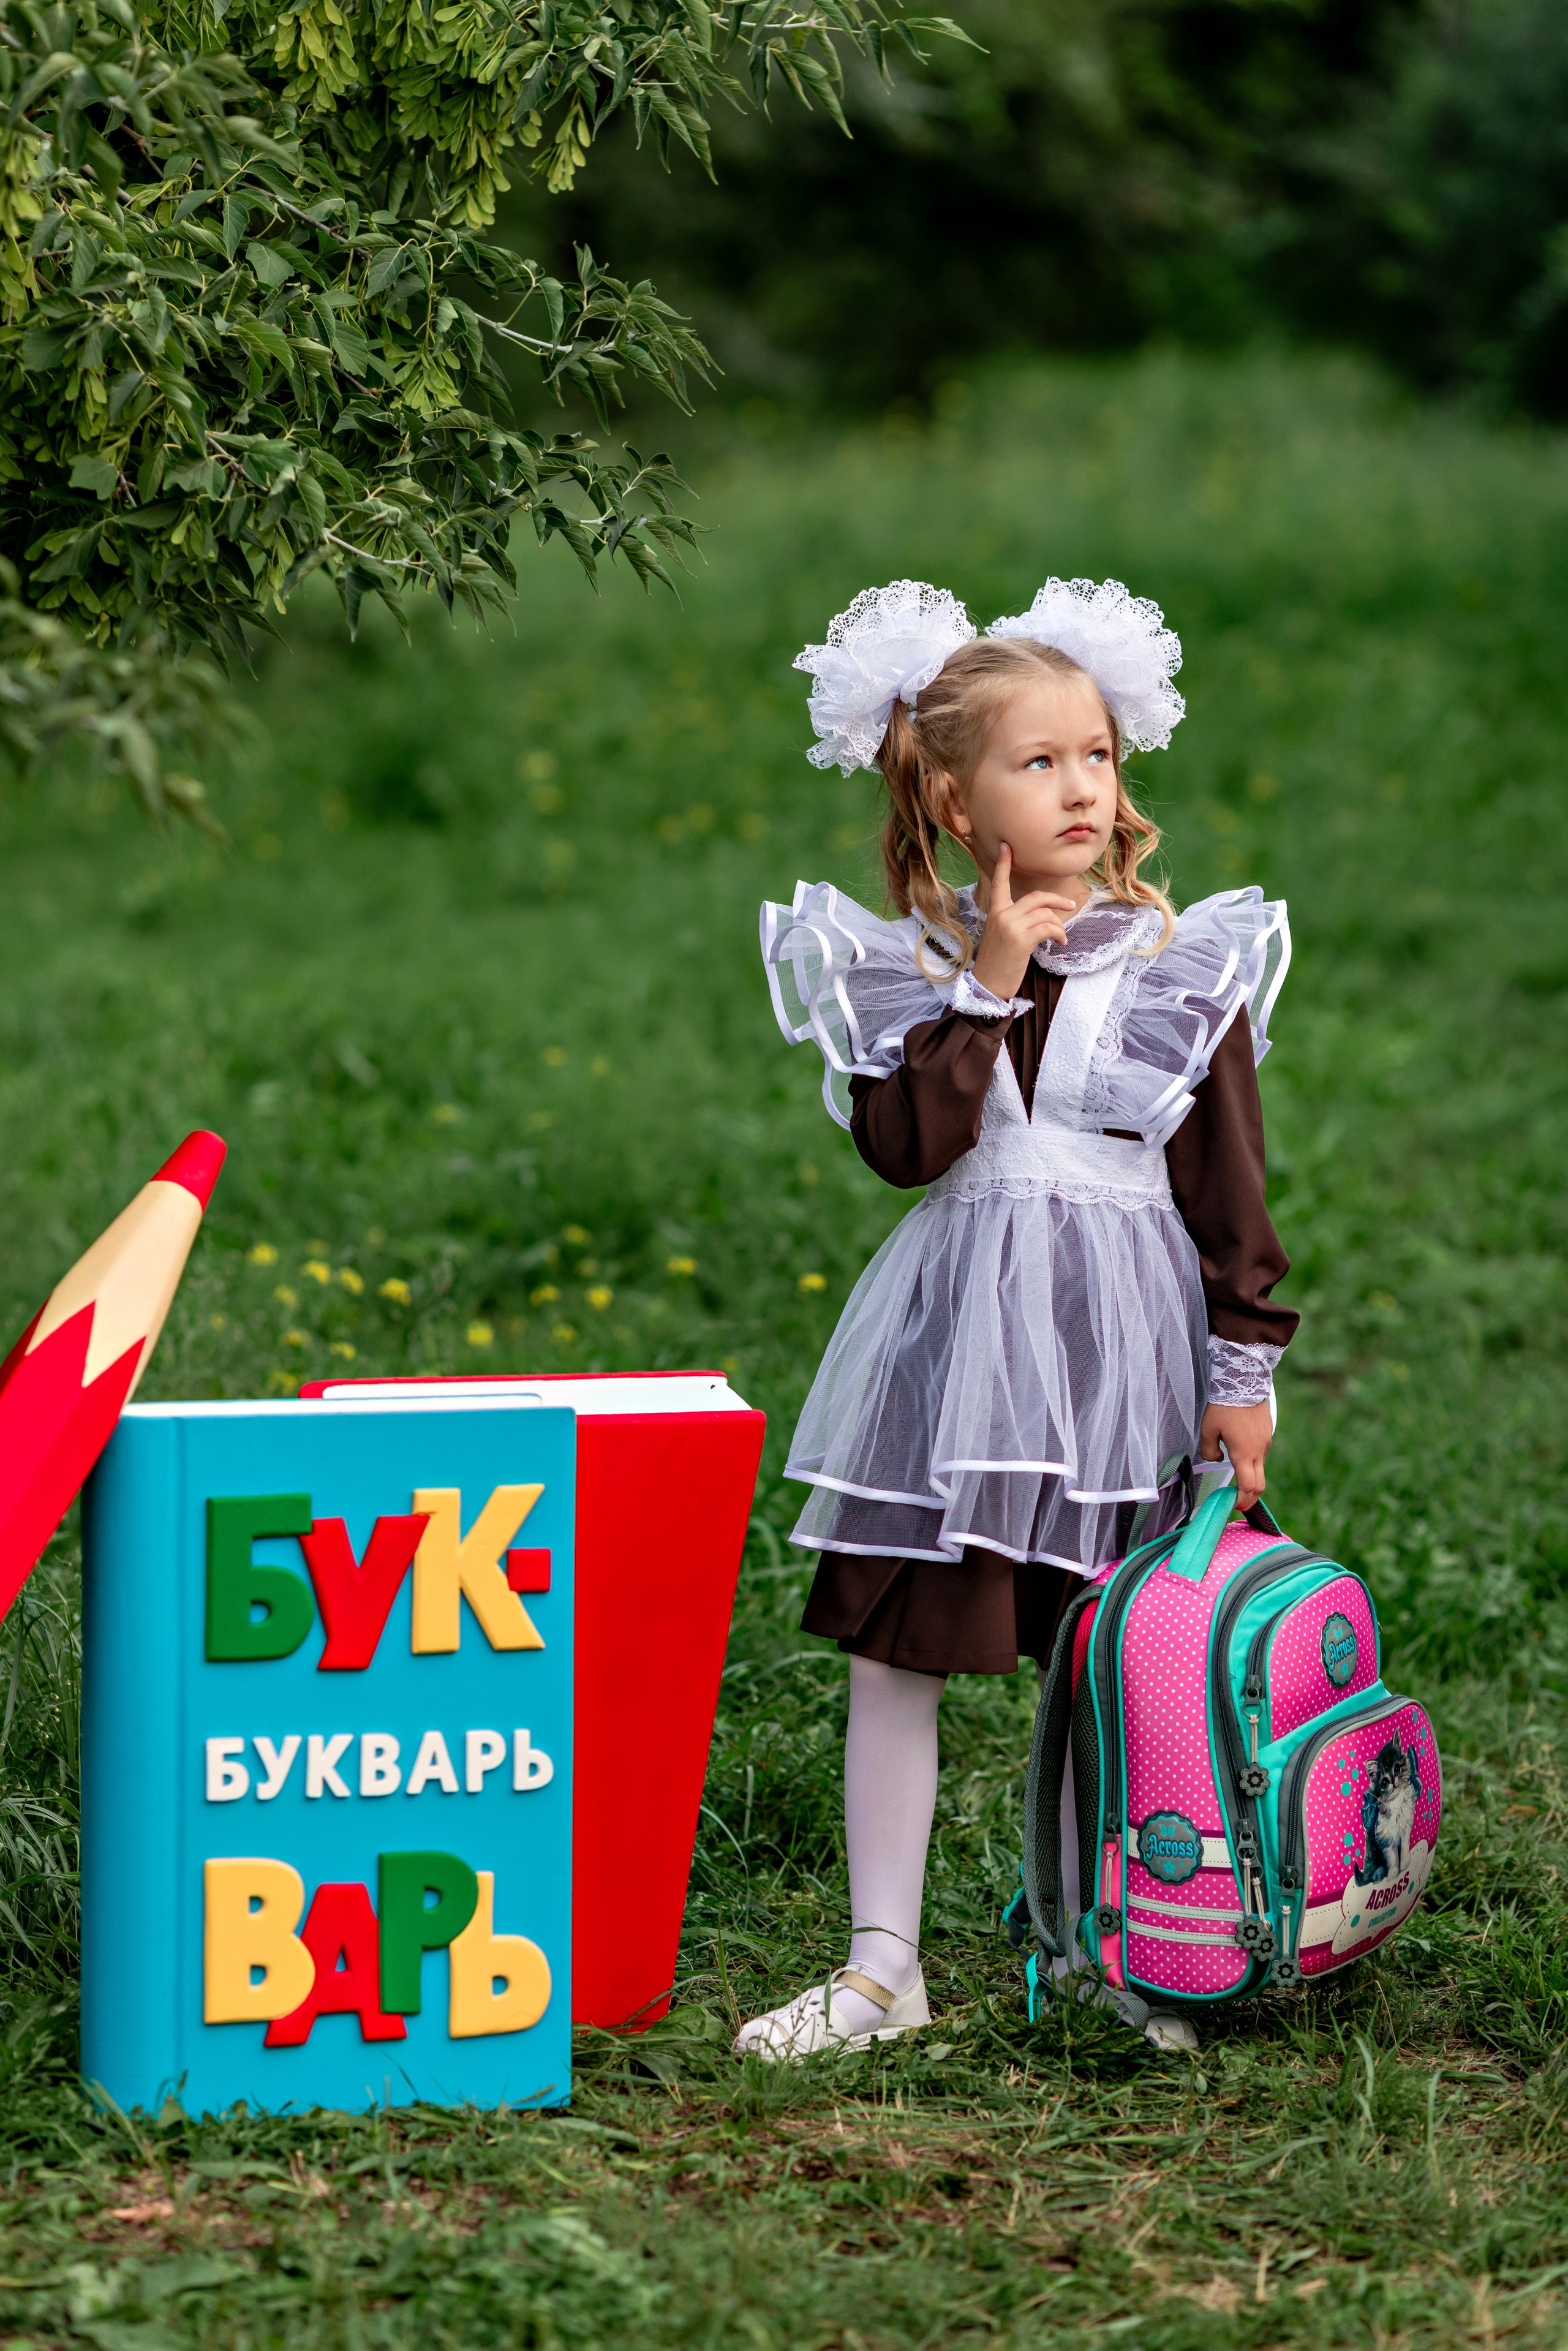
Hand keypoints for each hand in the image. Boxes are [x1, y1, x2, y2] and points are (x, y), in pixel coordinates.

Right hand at [971, 844, 1077, 1001]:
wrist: (988, 987)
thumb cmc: (997, 964)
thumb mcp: (1002, 937)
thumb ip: (1016, 922)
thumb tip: (1044, 918)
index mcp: (995, 912)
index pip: (999, 883)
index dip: (1004, 864)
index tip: (1006, 846)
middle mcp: (1002, 915)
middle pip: (1037, 897)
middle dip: (1057, 900)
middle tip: (1070, 905)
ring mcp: (1011, 926)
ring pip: (1046, 914)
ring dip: (1059, 925)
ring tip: (1060, 939)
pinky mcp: (1021, 939)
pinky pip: (1048, 927)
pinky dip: (1059, 934)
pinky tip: (1060, 943)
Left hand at [1200, 1401, 1271, 1513]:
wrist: (1244, 1382)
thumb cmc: (1223, 1406)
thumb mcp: (1208, 1430)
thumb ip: (1210, 1450)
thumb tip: (1218, 1459)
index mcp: (1243, 1454)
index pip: (1248, 1487)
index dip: (1242, 1501)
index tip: (1235, 1505)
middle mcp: (1258, 1451)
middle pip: (1259, 1484)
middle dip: (1250, 1498)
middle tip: (1239, 1503)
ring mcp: (1266, 1442)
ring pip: (1260, 1467)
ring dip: (1250, 1477)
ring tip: (1237, 1477)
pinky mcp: (1268, 1433)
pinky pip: (1261, 1453)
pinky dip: (1253, 1461)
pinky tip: (1241, 1453)